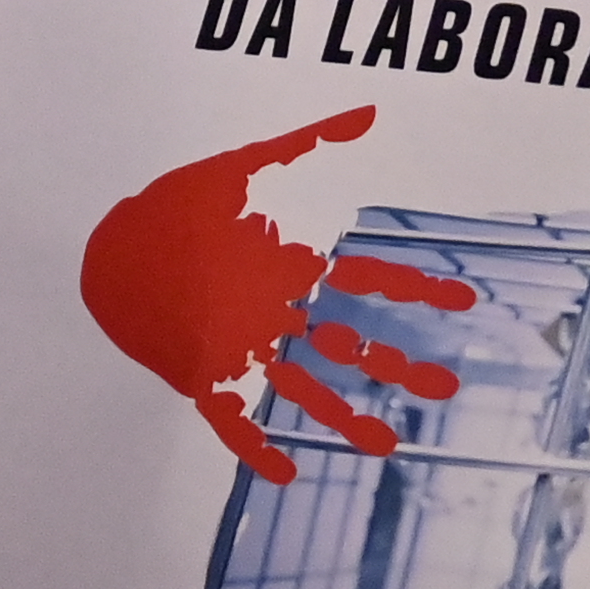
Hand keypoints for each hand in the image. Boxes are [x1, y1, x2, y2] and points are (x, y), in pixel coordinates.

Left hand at [75, 106, 479, 479]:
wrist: (126, 240)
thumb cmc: (193, 203)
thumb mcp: (258, 168)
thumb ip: (313, 145)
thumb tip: (370, 114)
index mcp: (295, 267)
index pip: (372, 281)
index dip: (418, 290)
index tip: (463, 298)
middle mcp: (280, 312)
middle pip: (352, 344)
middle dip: (399, 364)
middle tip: (448, 384)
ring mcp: (247, 346)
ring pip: (307, 388)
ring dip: (345, 417)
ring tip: (387, 443)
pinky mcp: (207, 373)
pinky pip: (237, 419)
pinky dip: (258, 447)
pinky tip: (286, 474)